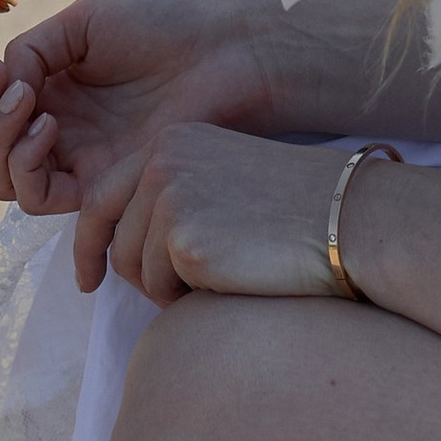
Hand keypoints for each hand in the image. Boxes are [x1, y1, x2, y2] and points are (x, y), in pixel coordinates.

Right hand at [0, 0, 286, 218]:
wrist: (225, 51)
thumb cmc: (166, 28)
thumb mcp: (84, 23)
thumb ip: (33, 50)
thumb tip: (4, 82)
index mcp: (49, 91)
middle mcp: (57, 133)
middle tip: (2, 80)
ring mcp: (77, 163)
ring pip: (1, 181)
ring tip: (26, 99)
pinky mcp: (101, 189)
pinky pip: (41, 200)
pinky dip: (27, 165)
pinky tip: (49, 127)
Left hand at [94, 123, 360, 303]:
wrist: (351, 220)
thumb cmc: (298, 213)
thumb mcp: (225, 182)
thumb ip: (174, 198)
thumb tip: (121, 249)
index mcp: (172, 141)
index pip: (102, 196)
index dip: (90, 243)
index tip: (88, 279)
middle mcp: (161, 161)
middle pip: (114, 239)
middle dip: (137, 275)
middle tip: (172, 293)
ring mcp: (169, 198)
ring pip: (134, 269)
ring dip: (169, 289)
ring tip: (223, 275)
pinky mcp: (183, 239)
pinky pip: (159, 290)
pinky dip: (187, 299)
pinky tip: (232, 280)